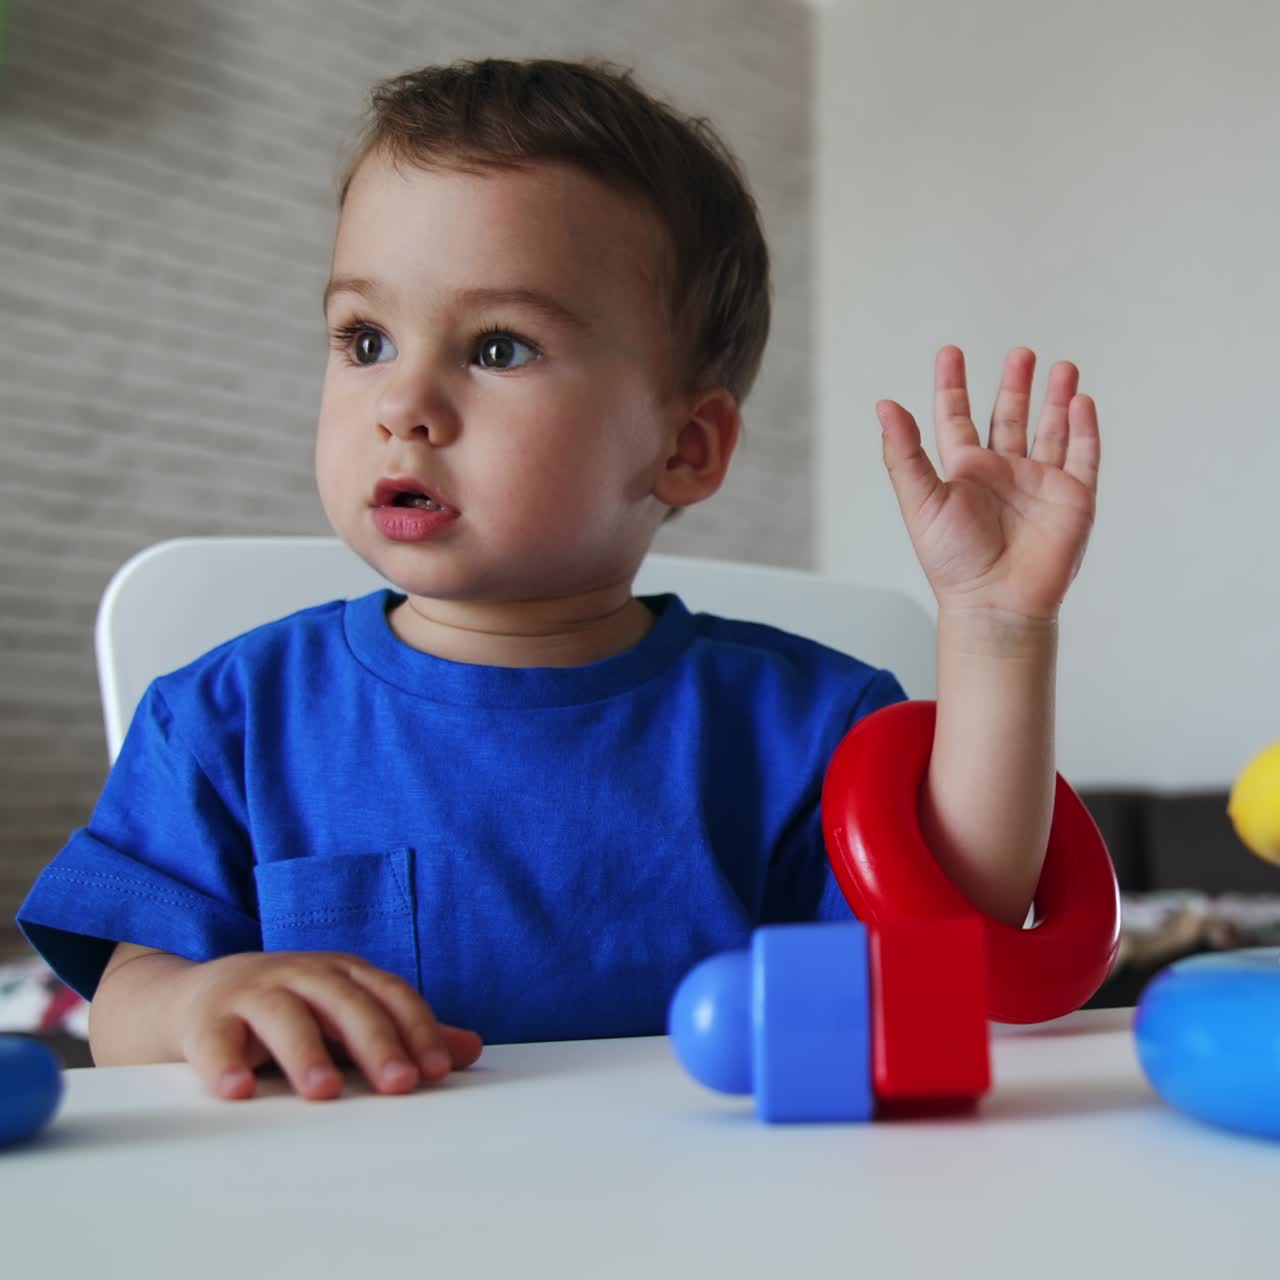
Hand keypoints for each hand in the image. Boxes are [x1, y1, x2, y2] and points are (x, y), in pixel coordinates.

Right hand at [174, 950, 482, 1100]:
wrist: (190, 997)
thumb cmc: (284, 1009)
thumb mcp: (344, 1016)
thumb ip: (401, 1034)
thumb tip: (469, 1050)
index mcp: (343, 974)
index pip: (389, 994)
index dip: (416, 1029)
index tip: (437, 1070)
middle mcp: (302, 975)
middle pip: (345, 1002)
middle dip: (375, 1042)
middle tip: (398, 1083)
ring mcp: (252, 992)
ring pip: (284, 1015)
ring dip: (305, 1052)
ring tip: (325, 1091)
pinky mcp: (205, 1019)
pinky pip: (215, 1040)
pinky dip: (225, 1062)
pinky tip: (237, 1089)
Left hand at [877, 347, 1098, 621]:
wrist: (995, 601)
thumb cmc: (952, 559)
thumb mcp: (920, 500)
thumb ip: (904, 453)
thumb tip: (884, 406)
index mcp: (964, 472)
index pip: (957, 418)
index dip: (952, 386)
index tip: (950, 352)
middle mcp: (1002, 473)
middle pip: (1009, 417)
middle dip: (1015, 384)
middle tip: (1021, 353)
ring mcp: (1039, 484)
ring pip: (1050, 430)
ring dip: (1056, 399)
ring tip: (1062, 366)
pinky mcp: (1073, 498)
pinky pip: (1083, 455)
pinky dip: (1085, 428)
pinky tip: (1082, 401)